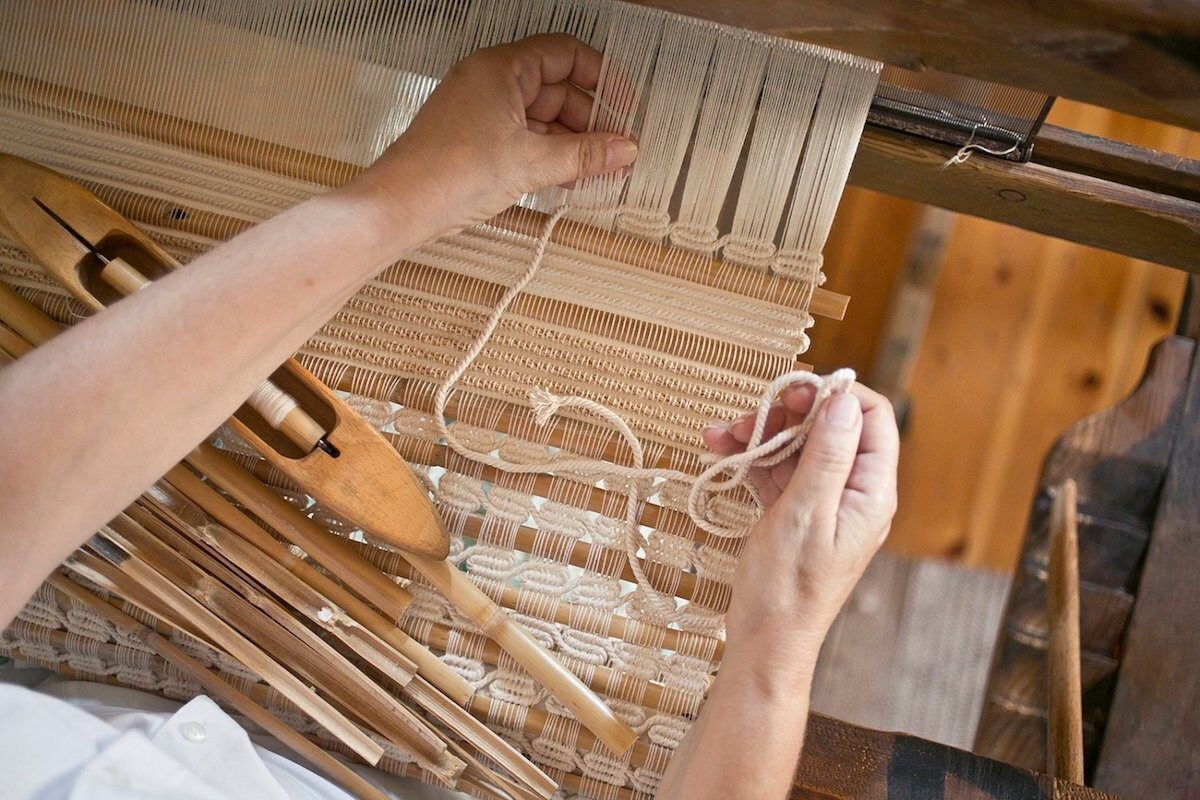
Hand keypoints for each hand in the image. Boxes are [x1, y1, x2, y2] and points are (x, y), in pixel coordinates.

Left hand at [346, 34, 637, 238]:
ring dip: (572, 143)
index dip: (601, 78)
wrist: (401, 206)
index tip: (625, 107)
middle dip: (590, 119)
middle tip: (618, 148)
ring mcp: (483, 112)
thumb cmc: (449, 171)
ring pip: (542, 117)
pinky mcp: (477, 141)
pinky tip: (570, 178)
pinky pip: (524, 138)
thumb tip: (624, 148)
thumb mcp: (531, 162)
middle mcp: (491, 83)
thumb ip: (584, 154)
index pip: (565, 54)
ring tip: (600, 171)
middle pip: (557, 88)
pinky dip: (549, 155)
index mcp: (502, 68)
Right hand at [702, 382, 899, 671]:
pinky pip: (778, 471)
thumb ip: (828, 455)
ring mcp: (824, 502)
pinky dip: (750, 458)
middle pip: (830, 427)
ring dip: (760, 434)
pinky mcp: (796, 512)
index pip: (871, 418)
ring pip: (798, 446)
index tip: (793, 392)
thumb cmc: (788, 587)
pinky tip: (718, 450)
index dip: (835, 395)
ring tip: (721, 435)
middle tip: (751, 416)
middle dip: (787, 414)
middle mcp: (853, 492)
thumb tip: (842, 401)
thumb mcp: (806, 513)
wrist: (765, 639)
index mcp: (871, 492)